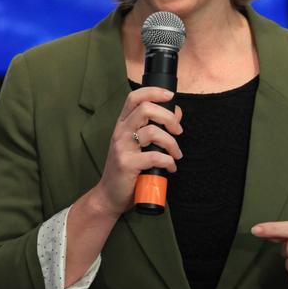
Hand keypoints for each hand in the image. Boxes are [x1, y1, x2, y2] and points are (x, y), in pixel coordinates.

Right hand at [93, 87, 183, 217]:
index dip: (154, 92)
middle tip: (178, 131)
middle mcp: (120, 132)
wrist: (109, 196)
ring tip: (176, 154)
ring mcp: (122, 147)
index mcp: (123, 124)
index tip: (170, 96)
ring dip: (172, 143)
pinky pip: (154, 156)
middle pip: (145, 109)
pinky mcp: (126, 164)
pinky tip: (170, 167)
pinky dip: (168, 161)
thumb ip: (157, 127)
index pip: (134, 97)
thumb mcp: (140, 146)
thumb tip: (176, 111)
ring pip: (152, 132)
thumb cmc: (127, 170)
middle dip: (168, 117)